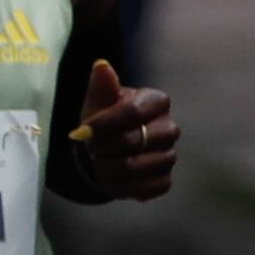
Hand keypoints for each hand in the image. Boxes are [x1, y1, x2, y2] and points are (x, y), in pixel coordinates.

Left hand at [53, 57, 176, 203]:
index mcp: (156, 101)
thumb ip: (101, 86)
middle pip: (131, 142)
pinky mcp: (164, 180)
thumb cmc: (104, 119)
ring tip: (97, 163)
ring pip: (133, 168)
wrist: (109, 149)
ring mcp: (170, 156)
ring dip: (105, 169)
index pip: (132, 112)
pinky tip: (111, 179)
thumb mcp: (98, 101)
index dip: (103, 124)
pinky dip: (119, 187)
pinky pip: (142, 189)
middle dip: (101, 148)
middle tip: (90, 148)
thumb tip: (101, 66)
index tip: (83, 130)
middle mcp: (170, 128)